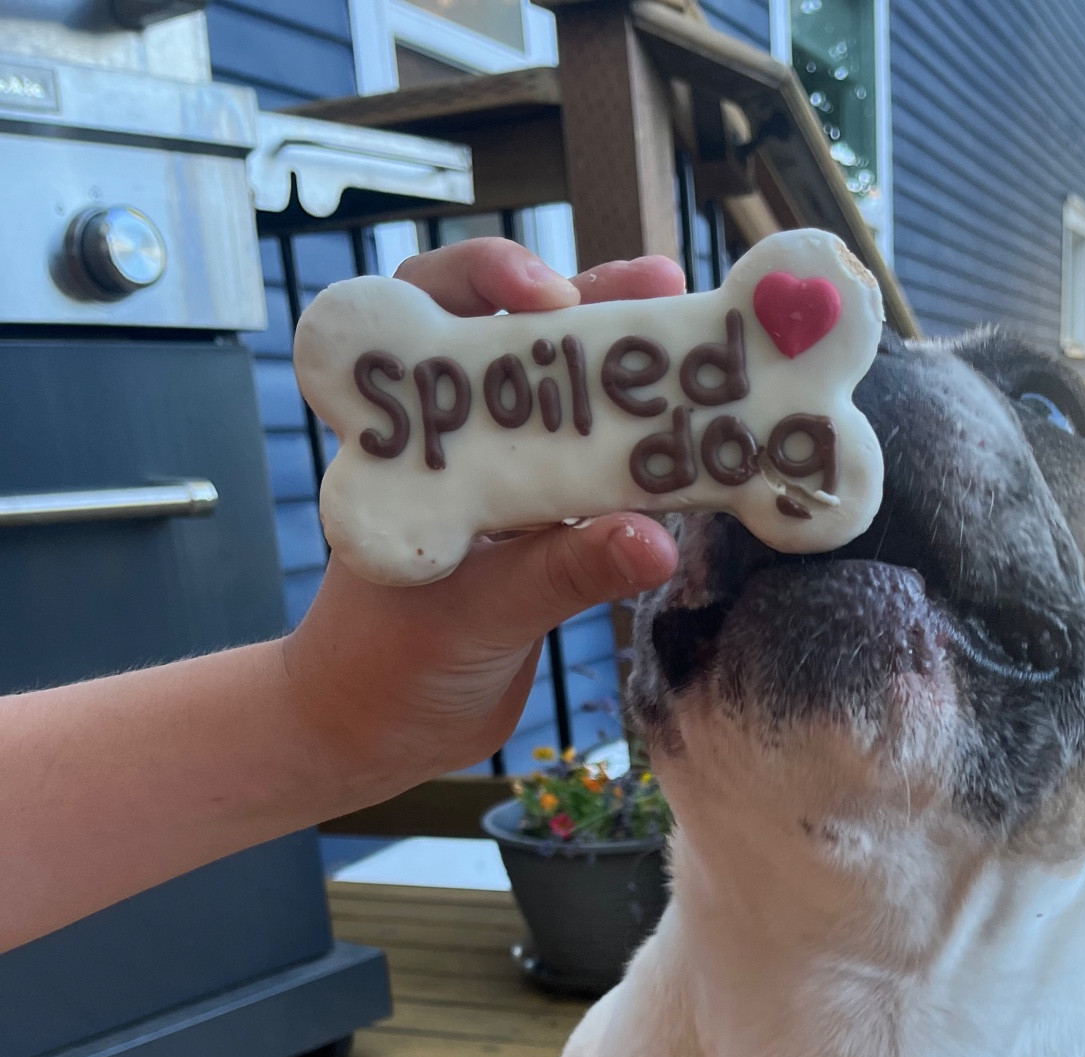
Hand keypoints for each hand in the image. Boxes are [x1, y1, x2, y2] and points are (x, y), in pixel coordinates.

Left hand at [281, 238, 683, 796]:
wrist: (374, 740)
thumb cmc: (384, 669)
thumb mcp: (476, 617)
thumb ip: (562, 574)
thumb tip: (655, 540)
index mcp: (412, 438)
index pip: (431, 311)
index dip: (486, 281)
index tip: (547, 297)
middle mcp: (459, 446)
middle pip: (526, 345)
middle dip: (594, 305)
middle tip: (665, 288)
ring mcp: (505, 488)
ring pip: (574, 410)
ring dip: (633, 381)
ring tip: (702, 354)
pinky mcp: (545, 539)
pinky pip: (602, 487)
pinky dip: (650, 466)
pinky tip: (703, 456)